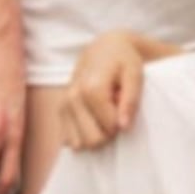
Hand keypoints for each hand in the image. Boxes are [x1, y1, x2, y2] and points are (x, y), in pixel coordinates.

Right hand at [56, 30, 156, 153]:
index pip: (110, 127)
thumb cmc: (123, 61)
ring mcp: (63, 106)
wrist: (103, 49)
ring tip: (104, 112)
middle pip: (93, 140)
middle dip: (109, 132)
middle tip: (116, 111)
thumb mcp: (135, 73)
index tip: (125, 105)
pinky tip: (93, 117)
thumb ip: (131, 99)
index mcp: (91, 89)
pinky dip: (84, 134)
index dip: (123, 122)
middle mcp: (72, 98)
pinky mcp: (59, 112)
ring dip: (96, 133)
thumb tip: (123, 126)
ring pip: (80, 144)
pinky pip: (70, 141)